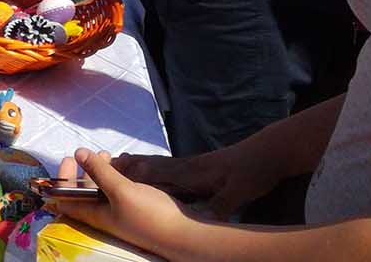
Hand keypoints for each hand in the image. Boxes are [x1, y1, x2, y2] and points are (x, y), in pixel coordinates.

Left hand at [52, 149, 193, 258]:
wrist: (184, 234)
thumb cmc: (150, 215)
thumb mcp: (121, 190)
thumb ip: (99, 172)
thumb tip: (78, 153)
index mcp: (94, 215)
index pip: (64, 200)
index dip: (60, 181)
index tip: (66, 160)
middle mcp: (103, 215)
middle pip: (83, 193)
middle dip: (81, 171)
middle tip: (84, 153)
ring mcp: (119, 212)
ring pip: (101, 189)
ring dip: (99, 171)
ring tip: (107, 155)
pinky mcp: (134, 209)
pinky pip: (117, 191)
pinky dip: (115, 176)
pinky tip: (123, 165)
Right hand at [116, 144, 284, 220]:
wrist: (269, 151)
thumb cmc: (253, 171)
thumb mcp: (239, 193)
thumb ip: (219, 206)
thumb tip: (201, 220)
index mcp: (192, 172)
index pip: (156, 172)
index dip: (131, 174)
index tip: (109, 175)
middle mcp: (187, 165)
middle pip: (150, 164)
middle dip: (125, 167)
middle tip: (100, 166)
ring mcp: (192, 164)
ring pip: (157, 162)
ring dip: (136, 164)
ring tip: (117, 163)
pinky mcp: (198, 166)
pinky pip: (168, 165)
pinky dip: (152, 165)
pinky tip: (150, 169)